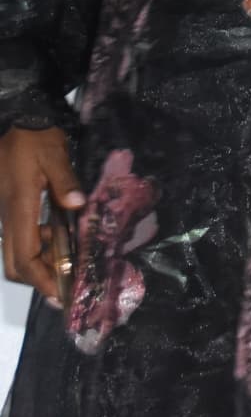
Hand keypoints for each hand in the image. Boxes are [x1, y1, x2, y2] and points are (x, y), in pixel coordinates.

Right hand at [0, 126, 80, 307]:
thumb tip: (77, 203)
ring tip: (71, 264)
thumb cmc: (33, 138)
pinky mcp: (10, 209)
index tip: (61, 294)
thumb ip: (64, 180)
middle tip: (70, 286)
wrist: (15, 121)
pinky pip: (20, 238)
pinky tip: (60, 238)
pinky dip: (39, 247)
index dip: (42, 280)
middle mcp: (8, 217)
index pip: (24, 257)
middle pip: (15, 264)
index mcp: (18, 208)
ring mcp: (6, 215)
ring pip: (17, 253)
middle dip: (41, 279)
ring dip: (42, 263)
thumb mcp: (54, 154)